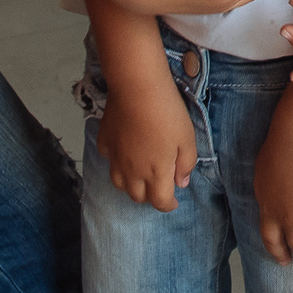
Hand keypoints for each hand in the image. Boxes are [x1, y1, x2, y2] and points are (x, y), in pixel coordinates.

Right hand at [99, 74, 197, 211]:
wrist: (137, 87)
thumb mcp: (188, 138)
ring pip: (119, 184)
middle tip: (159, 185)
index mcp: (156, 173)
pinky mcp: (104, 141)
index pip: (160, 202)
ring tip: (139, 175)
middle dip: (150, 196)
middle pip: (137, 197)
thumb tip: (181, 183)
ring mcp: (115, 158)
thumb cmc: (167, 112)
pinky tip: (124, 151)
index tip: (174, 200)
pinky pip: (109, 160)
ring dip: (130, 185)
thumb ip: (186, 164)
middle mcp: (133, 172)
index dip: (168, 205)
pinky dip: (116, 162)